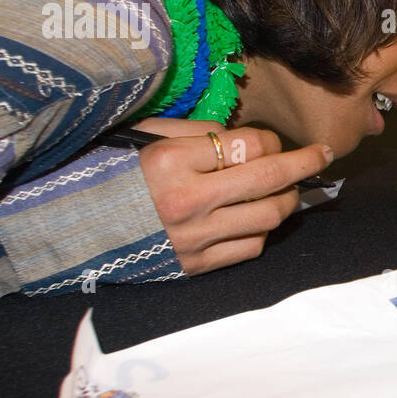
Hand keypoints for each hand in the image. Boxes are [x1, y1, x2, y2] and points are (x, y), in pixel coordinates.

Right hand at [132, 117, 331, 275]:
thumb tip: (248, 140)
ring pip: (268, 217)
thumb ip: (200, 131)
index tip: (274, 142)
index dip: (272, 141)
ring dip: (288, 200)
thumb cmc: (114, 172)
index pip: (250, 146)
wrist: (74, 228)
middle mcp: (187, 201)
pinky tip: (258, 219)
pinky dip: (263, 231)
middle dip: (305, 164)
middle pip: (269, 180)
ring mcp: (193, 238)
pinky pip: (250, 248)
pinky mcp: (195, 266)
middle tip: (322, 155)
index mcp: (172, 162)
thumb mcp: (147, 135)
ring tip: (289, 189)